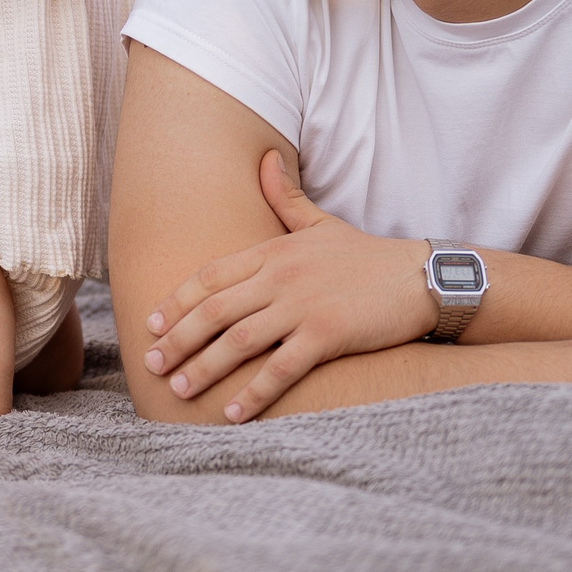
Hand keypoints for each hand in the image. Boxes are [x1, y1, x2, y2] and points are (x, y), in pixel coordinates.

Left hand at [141, 150, 434, 422]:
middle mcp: (282, 276)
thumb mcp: (322, 222)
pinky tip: (232, 412)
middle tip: (151, 363)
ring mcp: (303, 305)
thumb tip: (263, 159)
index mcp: (275, 250)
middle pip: (215, 309)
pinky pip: (281, 368)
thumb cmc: (368, 255)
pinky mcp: (327, 334)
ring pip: (239, 339)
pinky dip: (253, 392)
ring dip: (205, 367)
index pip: (212, 275)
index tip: (152, 322)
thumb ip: (286, 197)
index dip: (178, 300)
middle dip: (178, 338)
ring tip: (179, 389)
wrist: (421, 276)